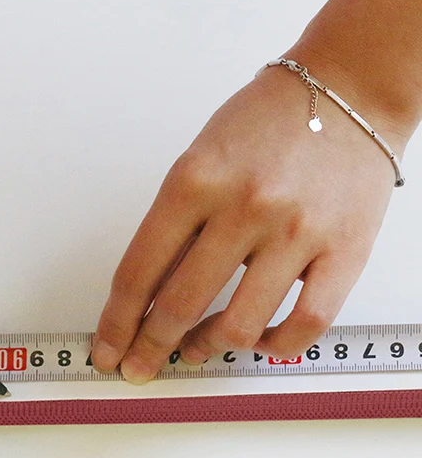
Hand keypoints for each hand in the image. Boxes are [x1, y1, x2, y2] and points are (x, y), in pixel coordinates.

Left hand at [91, 50, 410, 382]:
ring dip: (207, 347)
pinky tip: (258, 341)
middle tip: (138, 368)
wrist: (350, 88)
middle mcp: (243, 207)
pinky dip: (275, 346)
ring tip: (196, 349)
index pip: (138, 272)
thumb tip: (147, 295)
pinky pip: (306, 324)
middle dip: (149, 348)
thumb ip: (175, 226)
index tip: (107, 350)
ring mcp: (296, 231)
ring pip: (239, 324)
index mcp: (194, 181)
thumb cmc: (266, 123)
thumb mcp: (199, 159)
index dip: (116, 323)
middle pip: (179, 304)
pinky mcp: (345, 250)